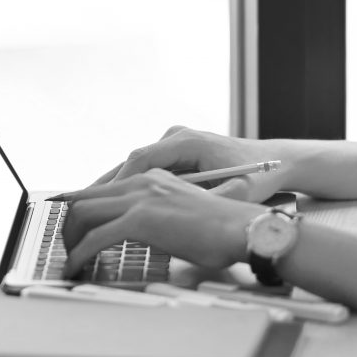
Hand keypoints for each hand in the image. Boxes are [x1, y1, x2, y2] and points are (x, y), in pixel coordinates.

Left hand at [61, 169, 266, 276]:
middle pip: (85, 198)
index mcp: (153, 178)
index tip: (72, 227)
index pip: (102, 189)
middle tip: (66, 246)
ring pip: (83, 214)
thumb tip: (141, 233)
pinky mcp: (141, 219)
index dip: (81, 209)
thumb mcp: (182, 215)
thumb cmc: (222, 230)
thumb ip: (158, 217)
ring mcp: (140, 198)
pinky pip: (96, 238)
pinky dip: (79, 254)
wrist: (242, 229)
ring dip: (70, 239)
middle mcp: (143, 182)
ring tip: (69, 260)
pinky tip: (75, 267)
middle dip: (69, 224)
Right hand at [94, 126, 292, 202]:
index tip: (101, 202)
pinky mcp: (174, 152)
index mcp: (189, 141)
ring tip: (84, 206)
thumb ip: (208, 201)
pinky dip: (126, 185)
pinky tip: (108, 203)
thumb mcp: (236, 192)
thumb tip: (184, 219)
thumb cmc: (259, 177)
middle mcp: (177, 137)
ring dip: (111, 186)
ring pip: (133, 165)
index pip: (143, 158)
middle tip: (79, 206)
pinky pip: (143, 169)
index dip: (120, 181)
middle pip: (131, 160)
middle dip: (105, 185)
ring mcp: (174, 142)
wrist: (276, 160)